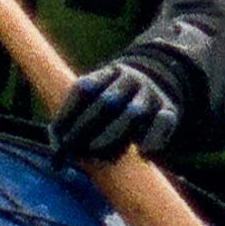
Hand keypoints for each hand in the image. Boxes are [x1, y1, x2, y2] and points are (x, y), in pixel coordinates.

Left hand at [48, 52, 190, 168]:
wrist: (158, 80)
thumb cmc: (115, 98)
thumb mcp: (97, 94)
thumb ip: (78, 114)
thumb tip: (55, 144)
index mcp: (108, 73)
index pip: (84, 88)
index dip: (67, 112)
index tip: (54, 135)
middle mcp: (130, 81)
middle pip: (106, 102)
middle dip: (85, 127)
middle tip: (70, 148)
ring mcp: (151, 94)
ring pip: (133, 112)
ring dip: (112, 134)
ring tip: (94, 150)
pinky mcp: (169, 110)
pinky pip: (163, 122)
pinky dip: (152, 138)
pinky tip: (141, 152)